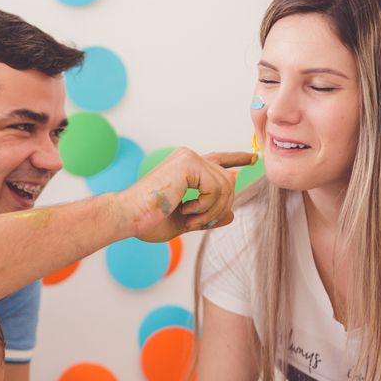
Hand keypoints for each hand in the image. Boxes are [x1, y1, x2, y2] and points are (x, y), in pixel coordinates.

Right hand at [121, 149, 254, 242]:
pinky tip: (185, 210)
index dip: (237, 159)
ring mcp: (189, 158)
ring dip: (212, 210)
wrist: (128, 216)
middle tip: (197, 223)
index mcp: (185, 168)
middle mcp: (188, 157)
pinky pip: (217, 188)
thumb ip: (208, 216)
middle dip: (220, 207)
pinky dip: (206, 206)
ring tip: (189, 219)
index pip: (218, 160)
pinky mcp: (189, 163)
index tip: (253, 159)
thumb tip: (231, 216)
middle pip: (228, 179)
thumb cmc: (148, 220)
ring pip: (226, 185)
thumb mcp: (184, 222)